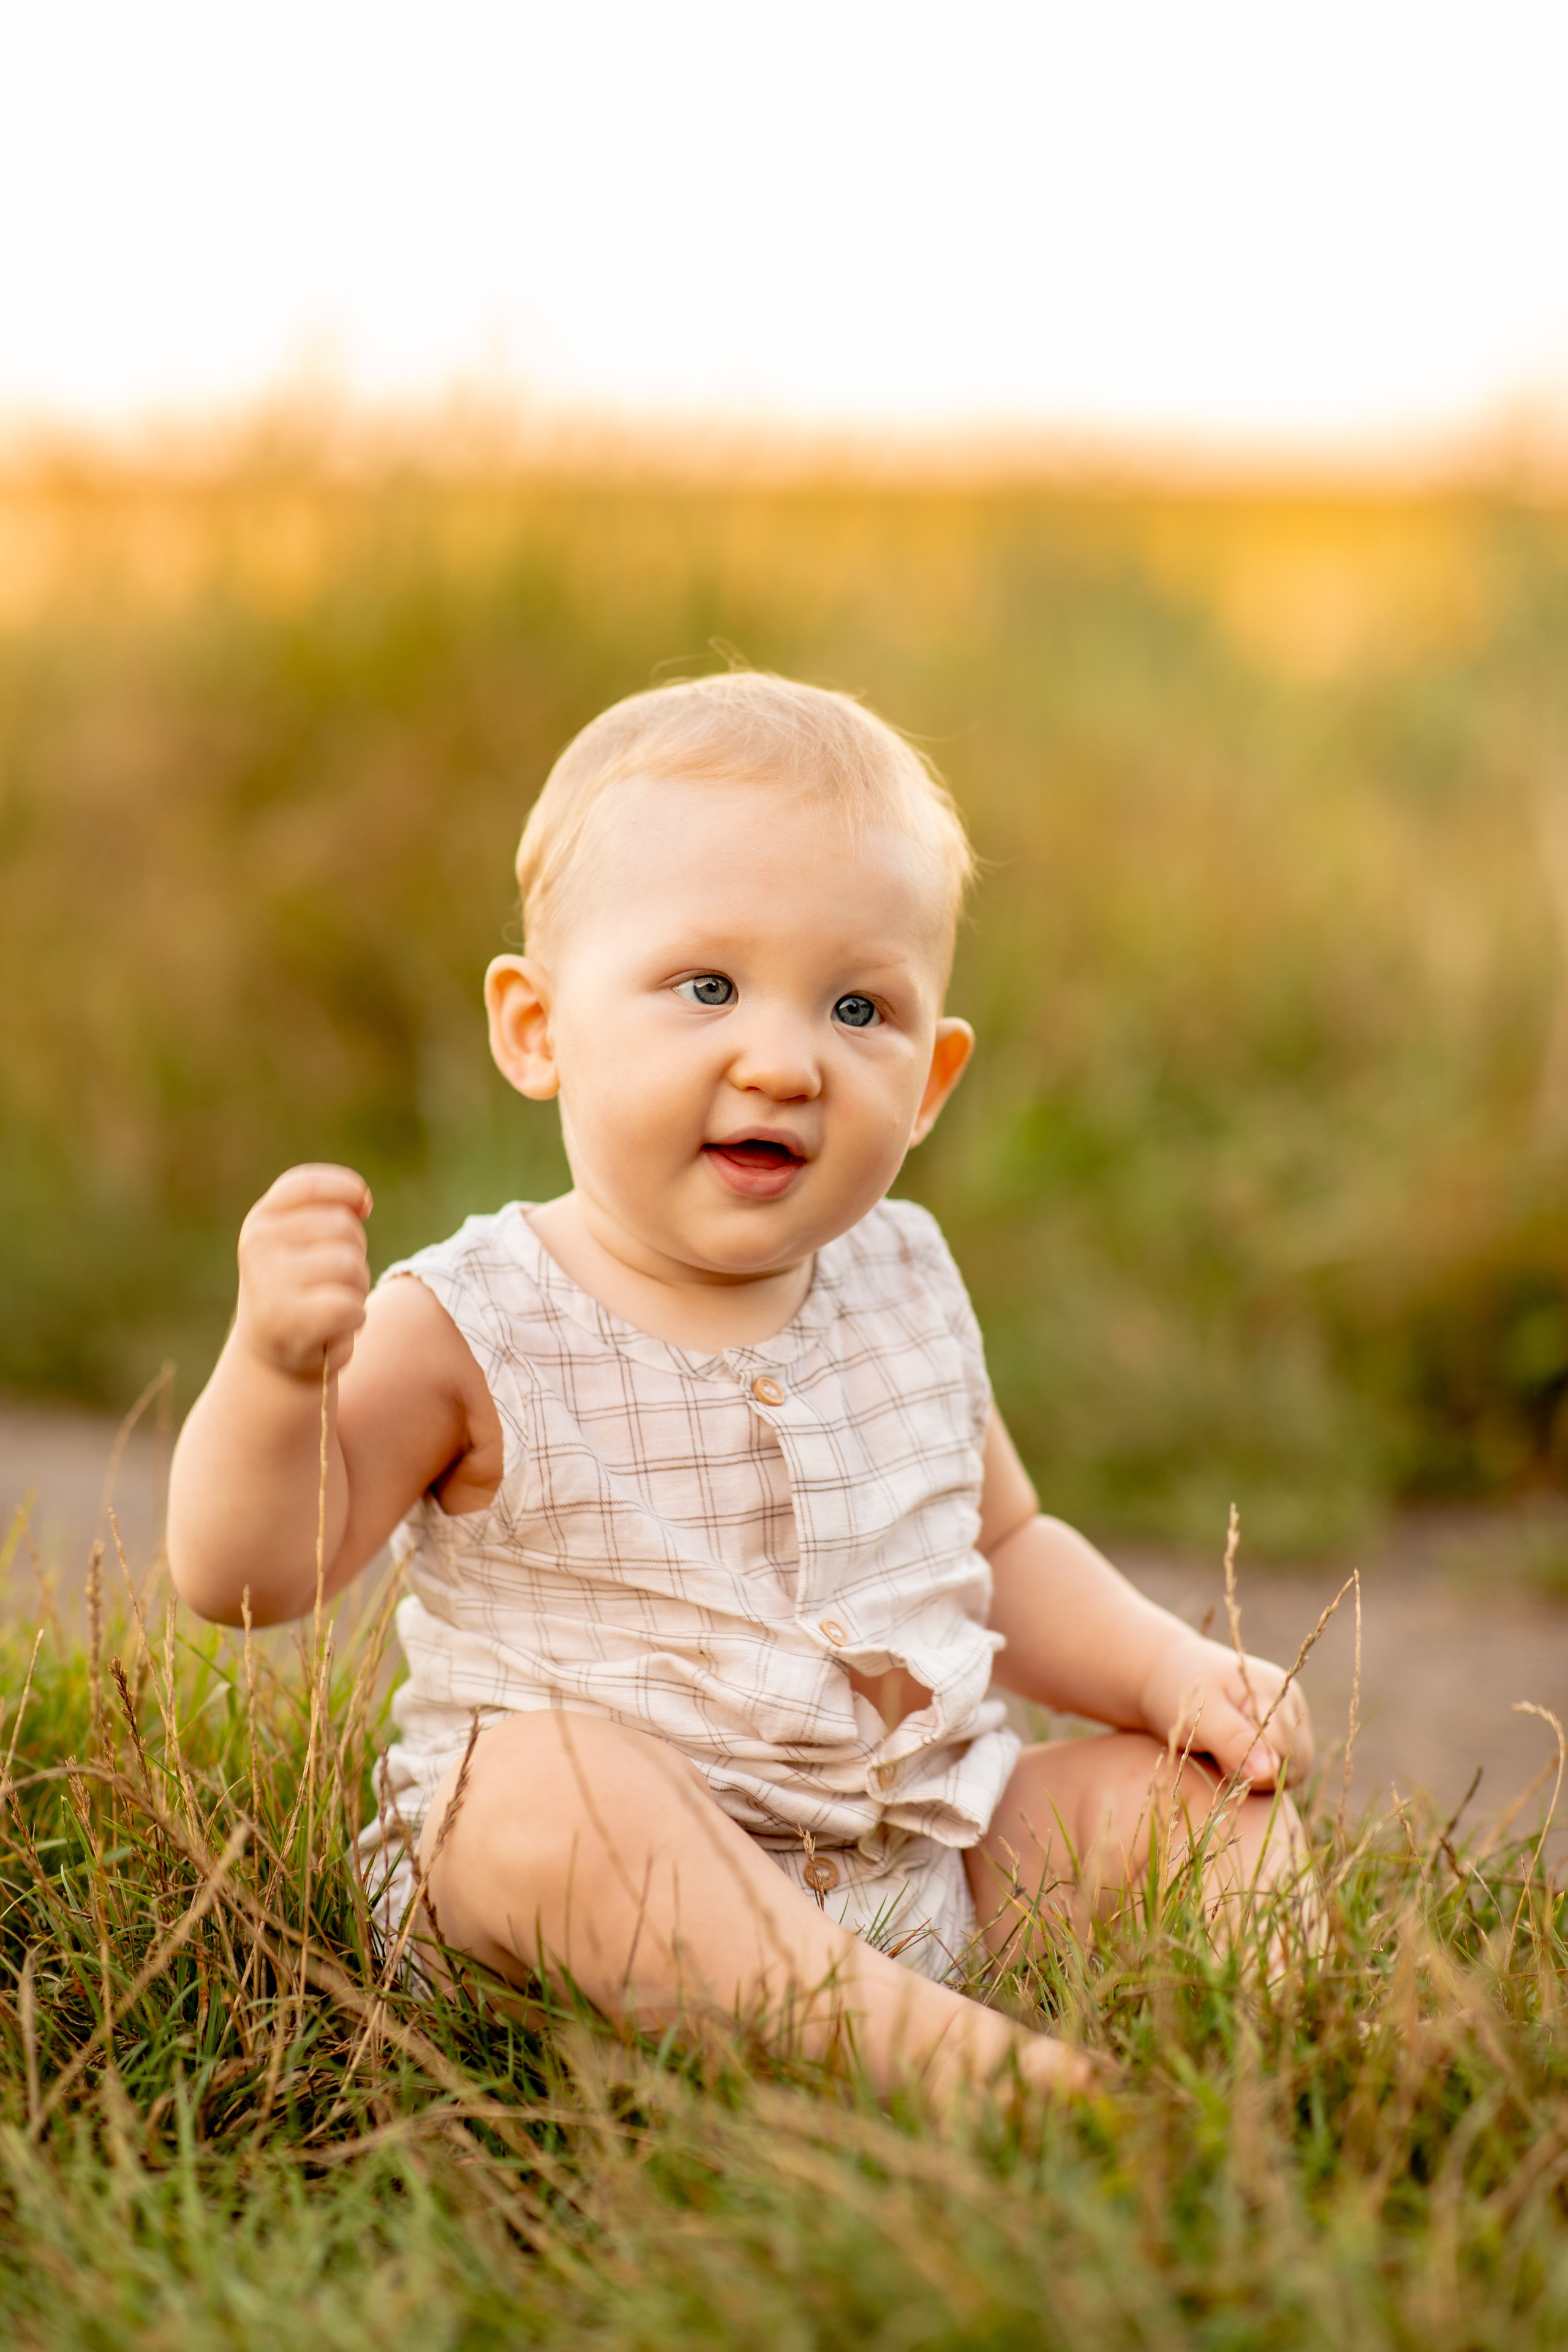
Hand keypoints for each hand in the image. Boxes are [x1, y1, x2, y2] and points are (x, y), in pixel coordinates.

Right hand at [235, 1163, 372, 1380]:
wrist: (273, 1356)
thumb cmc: (300, 1289)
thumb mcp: (301, 1242)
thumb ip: (328, 1211)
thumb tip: (362, 1202)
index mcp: (262, 1220)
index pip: (309, 1185)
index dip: (347, 1189)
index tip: (364, 1207)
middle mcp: (259, 1244)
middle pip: (343, 1226)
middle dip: (355, 1254)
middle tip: (333, 1281)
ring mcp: (269, 1281)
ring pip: (350, 1266)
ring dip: (357, 1288)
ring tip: (331, 1304)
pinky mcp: (286, 1319)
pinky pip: (350, 1305)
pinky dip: (354, 1319)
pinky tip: (333, 1328)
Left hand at [1138, 1633, 1313, 1789]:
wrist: (1165, 1674)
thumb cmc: (1177, 1692)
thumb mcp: (1198, 1715)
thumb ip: (1233, 1741)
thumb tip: (1270, 1772)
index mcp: (1273, 1692)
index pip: (1281, 1753)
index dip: (1250, 1766)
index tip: (1215, 1753)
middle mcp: (1289, 1702)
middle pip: (1294, 1763)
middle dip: (1257, 1772)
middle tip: (1216, 1753)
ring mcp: (1289, 1715)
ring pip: (1293, 1769)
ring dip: (1259, 1773)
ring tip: (1223, 1752)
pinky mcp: (1283, 1729)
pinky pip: (1286, 1767)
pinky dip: (1261, 1770)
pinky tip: (1232, 1755)